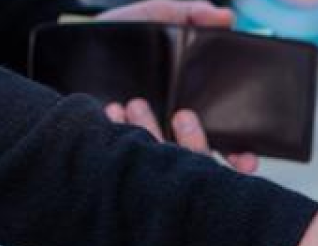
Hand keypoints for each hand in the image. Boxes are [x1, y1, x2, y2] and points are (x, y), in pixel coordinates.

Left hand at [97, 1, 257, 173]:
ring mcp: (145, 141)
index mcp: (194, 110)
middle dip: (199, 149)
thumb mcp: (156, 16)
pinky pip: (125, 151)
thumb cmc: (119, 33)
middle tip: (184, 119)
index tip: (245, 158)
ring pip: (162, 156)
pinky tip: (113, 111)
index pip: (227, 145)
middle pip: (199, 159)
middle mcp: (172, 132)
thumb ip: (190, 13)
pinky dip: (121, 132)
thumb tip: (225, 17)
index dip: (241, 157)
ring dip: (151, 132)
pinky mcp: (116, 143)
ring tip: (133, 104)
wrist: (72, 44)